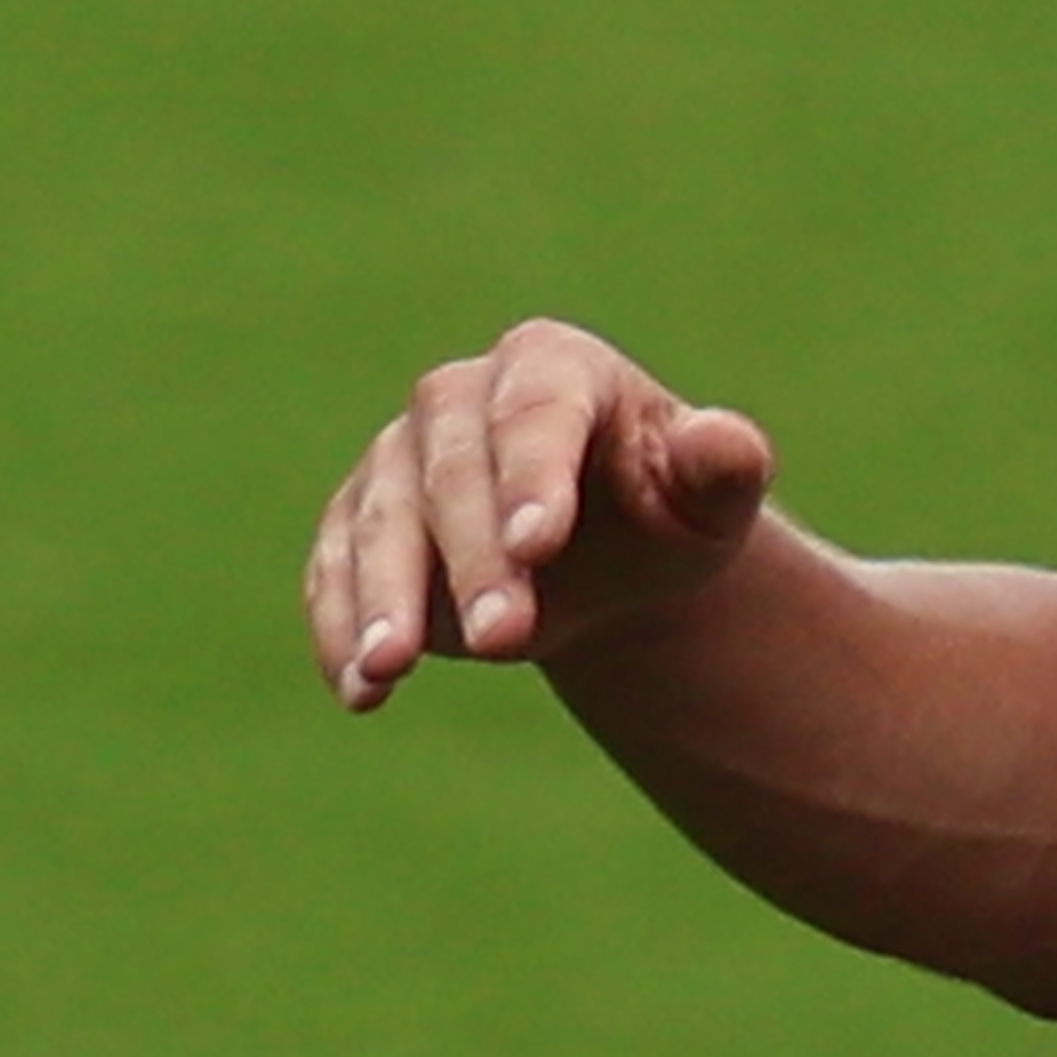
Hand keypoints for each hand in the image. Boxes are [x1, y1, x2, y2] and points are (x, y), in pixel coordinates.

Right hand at [307, 318, 781, 711]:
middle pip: (453, 472)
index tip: (540, 546)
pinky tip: (360, 690)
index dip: (533, 476)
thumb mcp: (711, 498)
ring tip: (389, 670)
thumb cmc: (666, 511)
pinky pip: (333, 570)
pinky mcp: (355, 524)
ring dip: (384, 598)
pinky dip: (340, 628)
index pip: (536, 413)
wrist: (610, 560)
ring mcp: (398, 458)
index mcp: (554, 366)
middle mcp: (460, 398)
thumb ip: (723, 466)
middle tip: (504, 640)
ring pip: (377, 521)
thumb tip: (723, 443)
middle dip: (474, 559)